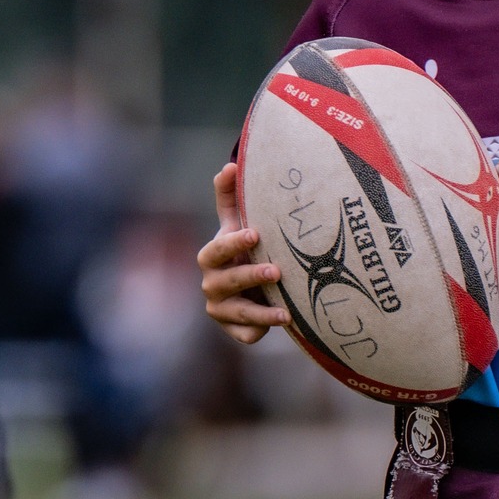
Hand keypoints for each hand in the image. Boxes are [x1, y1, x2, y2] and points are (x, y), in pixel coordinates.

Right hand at [198, 163, 286, 344]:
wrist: (253, 285)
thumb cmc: (247, 249)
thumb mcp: (238, 222)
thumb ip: (230, 196)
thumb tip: (231, 164)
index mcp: (212, 256)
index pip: (216, 249)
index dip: (233, 243)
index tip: (256, 234)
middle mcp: (212, 283)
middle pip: (225, 281)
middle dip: (250, 276)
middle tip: (277, 271)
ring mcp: (222, 309)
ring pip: (237, 313)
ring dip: (261, 312)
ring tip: (286, 313)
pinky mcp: (236, 329)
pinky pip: (245, 335)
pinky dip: (259, 331)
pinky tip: (281, 326)